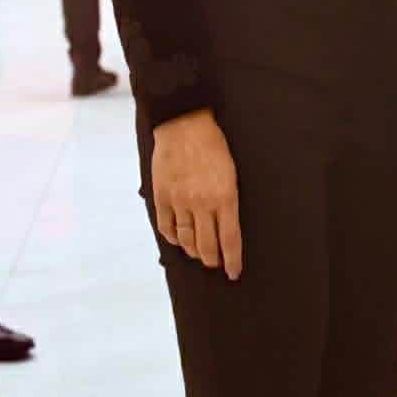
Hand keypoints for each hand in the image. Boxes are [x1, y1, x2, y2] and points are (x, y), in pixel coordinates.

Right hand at [151, 109, 242, 279]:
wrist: (183, 124)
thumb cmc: (213, 145)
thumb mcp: (232, 172)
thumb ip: (229, 199)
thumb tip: (228, 223)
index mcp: (225, 197)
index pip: (230, 239)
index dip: (232, 260)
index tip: (234, 272)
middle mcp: (202, 204)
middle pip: (207, 245)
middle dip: (213, 260)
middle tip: (216, 265)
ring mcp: (179, 201)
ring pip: (186, 239)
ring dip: (194, 251)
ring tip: (199, 255)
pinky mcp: (162, 196)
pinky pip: (166, 226)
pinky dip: (173, 238)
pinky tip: (178, 241)